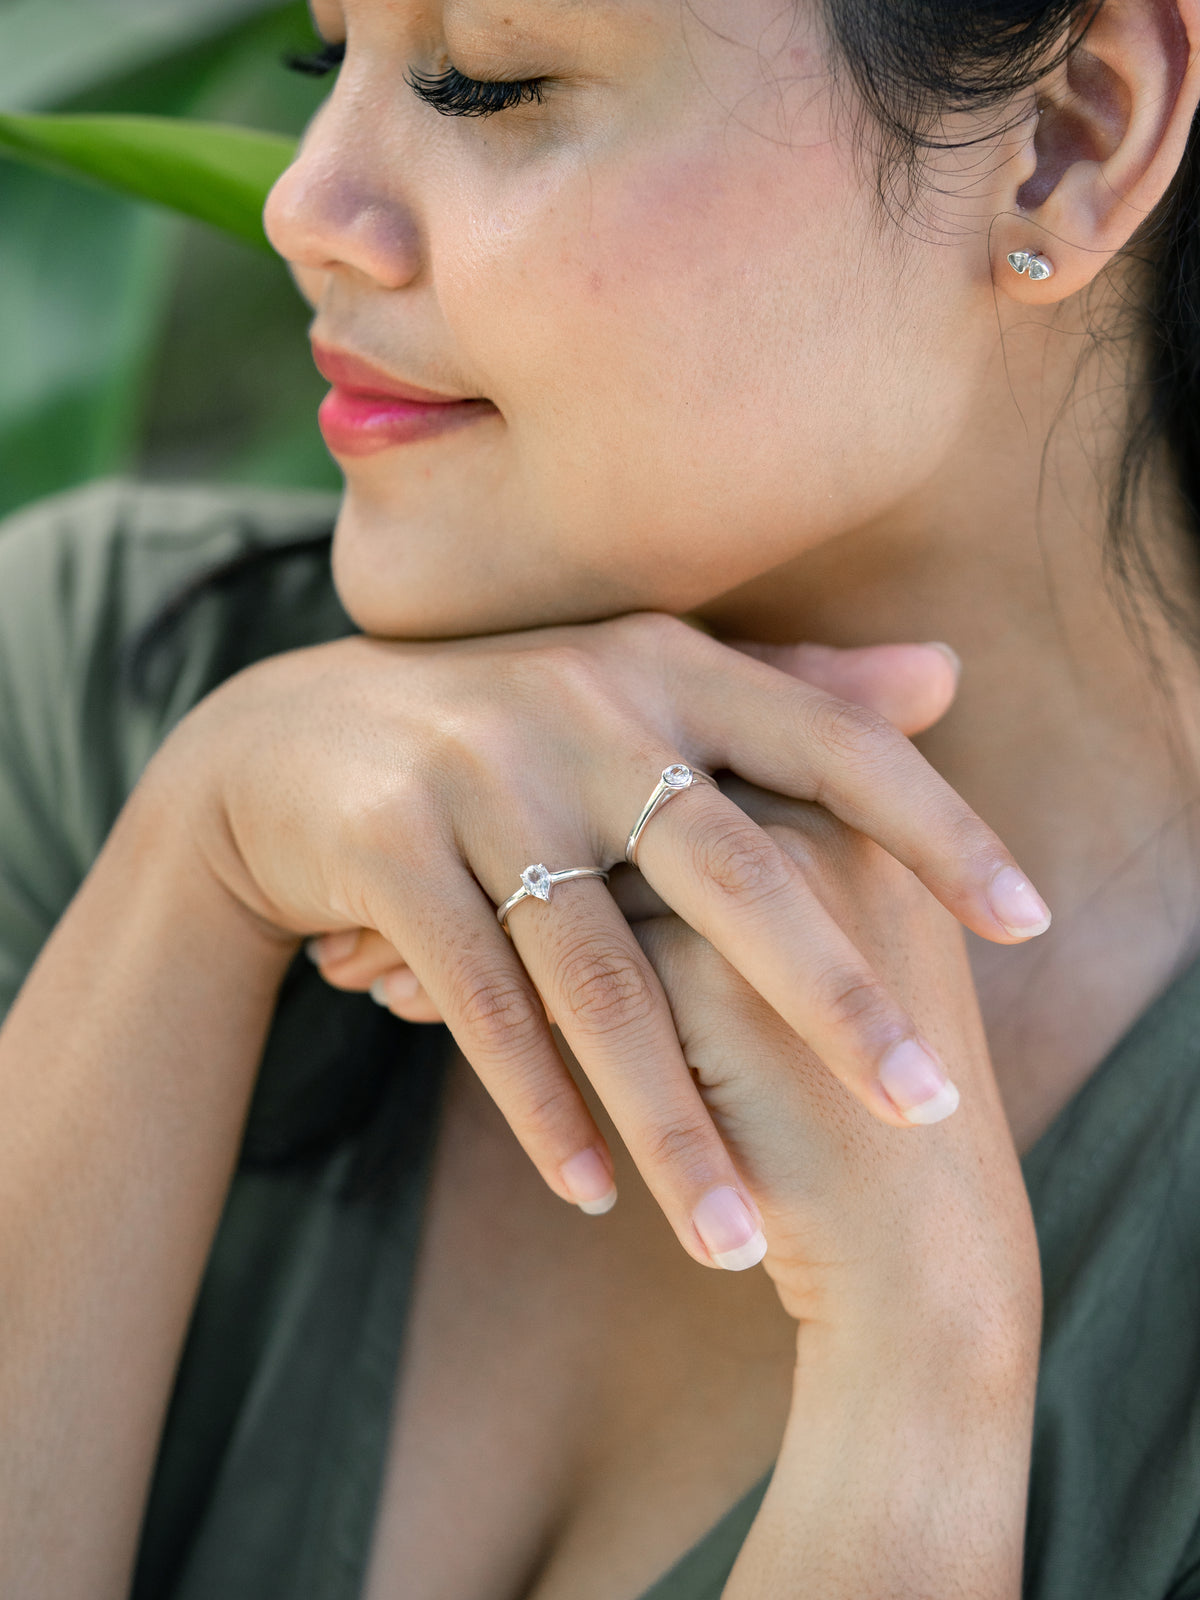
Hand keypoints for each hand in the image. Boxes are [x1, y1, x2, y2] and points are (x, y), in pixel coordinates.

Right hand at [160, 615, 1046, 1273]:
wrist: (289, 739)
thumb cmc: (500, 729)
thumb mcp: (638, 690)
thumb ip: (789, 693)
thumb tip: (948, 676)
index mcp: (662, 667)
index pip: (828, 741)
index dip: (935, 826)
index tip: (1029, 920)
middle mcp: (580, 709)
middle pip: (731, 873)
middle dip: (833, 1001)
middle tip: (922, 1106)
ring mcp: (477, 778)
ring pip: (598, 975)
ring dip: (666, 1116)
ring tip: (728, 1236)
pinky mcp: (389, 852)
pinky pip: (483, 1002)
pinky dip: (538, 1103)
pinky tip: (588, 1190)